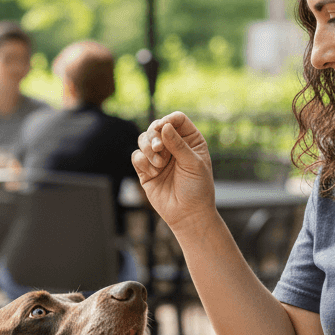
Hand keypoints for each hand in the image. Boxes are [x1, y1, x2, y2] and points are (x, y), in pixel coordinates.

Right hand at [132, 112, 213, 232]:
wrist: (188, 215)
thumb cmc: (197, 189)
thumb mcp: (193, 164)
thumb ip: (178, 144)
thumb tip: (164, 126)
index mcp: (190, 141)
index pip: (177, 120)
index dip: (169, 119)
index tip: (164, 126)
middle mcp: (173, 146)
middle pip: (156, 126)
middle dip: (154, 135)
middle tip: (158, 148)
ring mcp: (158, 157)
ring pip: (143, 139)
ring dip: (147, 148)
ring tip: (158, 164)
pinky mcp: (146, 170)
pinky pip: (136, 156)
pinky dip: (142, 161)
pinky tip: (153, 172)